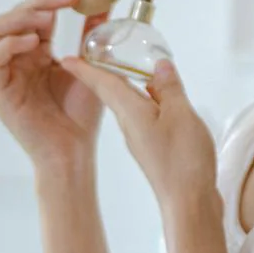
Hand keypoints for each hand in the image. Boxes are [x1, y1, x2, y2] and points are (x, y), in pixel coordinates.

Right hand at [0, 0, 110, 176]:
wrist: (74, 151)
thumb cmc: (81, 114)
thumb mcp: (91, 65)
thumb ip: (92, 34)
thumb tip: (105, 0)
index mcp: (36, 49)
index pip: (38, 10)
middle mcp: (17, 56)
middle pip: (16, 13)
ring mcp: (5, 72)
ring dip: (21, 16)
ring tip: (49, 18)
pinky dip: (10, 43)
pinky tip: (34, 41)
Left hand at [58, 56, 218, 208]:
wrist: (187, 202)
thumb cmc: (183, 158)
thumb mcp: (180, 113)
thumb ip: (169, 87)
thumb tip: (159, 66)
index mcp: (129, 112)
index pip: (102, 83)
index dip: (85, 67)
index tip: (66, 57)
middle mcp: (128, 124)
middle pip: (112, 91)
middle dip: (103, 71)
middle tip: (98, 50)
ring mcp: (139, 138)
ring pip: (128, 104)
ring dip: (126, 84)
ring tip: (131, 65)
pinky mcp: (152, 148)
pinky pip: (143, 116)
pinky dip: (145, 101)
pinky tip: (158, 98)